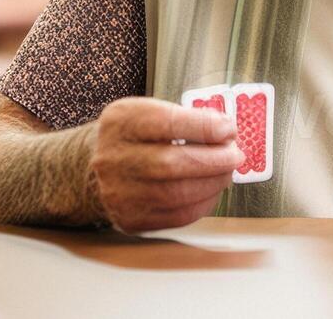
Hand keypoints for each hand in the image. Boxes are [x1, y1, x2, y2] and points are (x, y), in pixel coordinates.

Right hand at [88, 97, 239, 233]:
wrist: (96, 168)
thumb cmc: (135, 137)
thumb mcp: (149, 112)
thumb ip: (185, 118)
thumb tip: (225, 132)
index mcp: (120, 122)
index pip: (165, 123)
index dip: (203, 127)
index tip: (228, 130)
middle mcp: (114, 158)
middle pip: (171, 163)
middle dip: (214, 160)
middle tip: (236, 155)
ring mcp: (120, 193)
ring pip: (177, 194)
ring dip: (213, 183)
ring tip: (226, 172)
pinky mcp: (132, 220)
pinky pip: (178, 216)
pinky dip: (204, 203)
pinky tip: (212, 190)